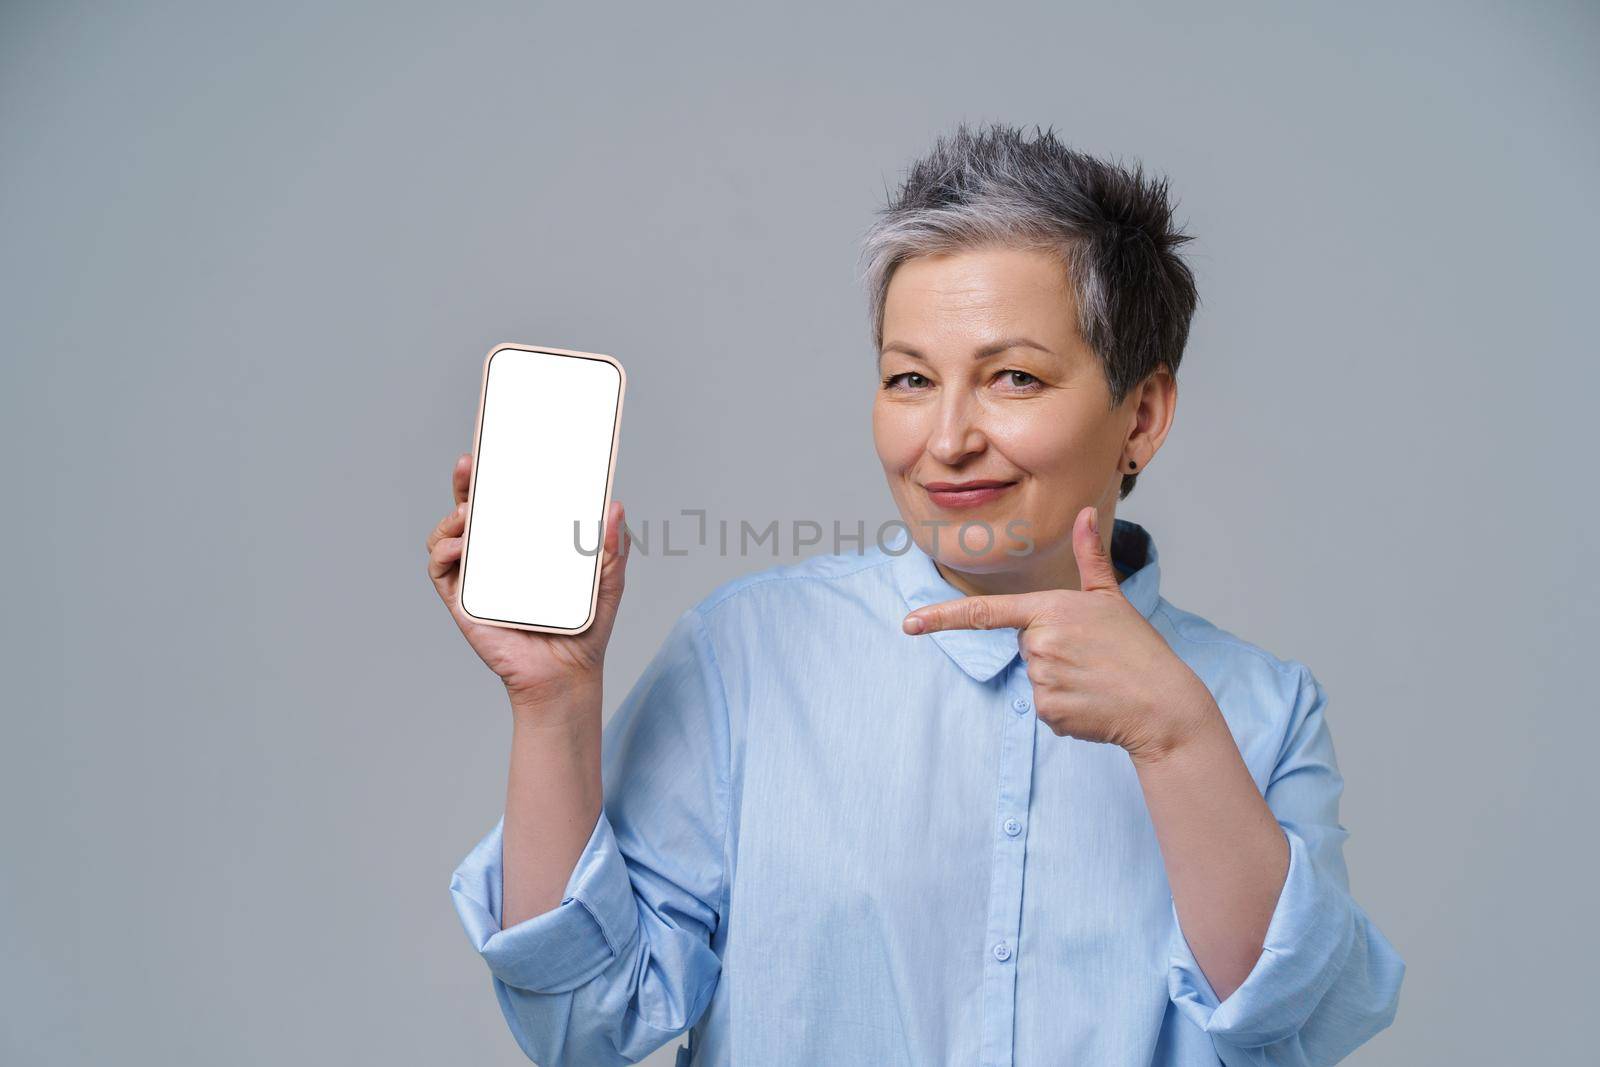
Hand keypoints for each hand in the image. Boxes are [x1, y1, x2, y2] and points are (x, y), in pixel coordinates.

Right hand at [424, 452, 631, 707]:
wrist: (566, 675)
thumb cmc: (583, 627)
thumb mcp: (607, 580)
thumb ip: (613, 546)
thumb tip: (617, 506)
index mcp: (525, 544)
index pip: (506, 501)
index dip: (497, 475)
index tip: (496, 449)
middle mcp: (496, 556)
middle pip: (469, 509)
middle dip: (463, 482)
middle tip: (469, 464)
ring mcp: (476, 577)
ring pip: (447, 534)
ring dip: (452, 517)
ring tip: (470, 513)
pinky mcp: (463, 601)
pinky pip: (441, 569)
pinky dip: (444, 551)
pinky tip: (461, 545)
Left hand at [902, 506, 1215, 761]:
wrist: (1164, 706)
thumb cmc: (1139, 649)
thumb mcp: (1111, 598)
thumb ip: (1089, 556)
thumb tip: (1086, 513)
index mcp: (1049, 610)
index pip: (983, 612)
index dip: (941, 618)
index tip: (908, 624)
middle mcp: (1039, 643)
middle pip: (1024, 644)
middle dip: (1051, 650)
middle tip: (1091, 656)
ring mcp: (1042, 680)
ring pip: (1034, 676)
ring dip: (1059, 679)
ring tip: (1095, 679)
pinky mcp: (1048, 712)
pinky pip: (1043, 707)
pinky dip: (1065, 707)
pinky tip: (1092, 702)